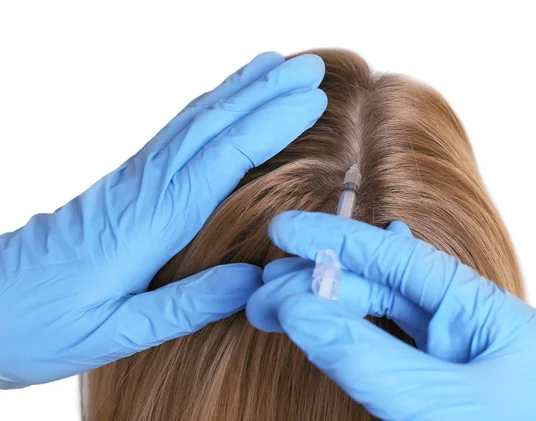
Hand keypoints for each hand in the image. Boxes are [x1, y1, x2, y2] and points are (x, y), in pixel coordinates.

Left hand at [0, 54, 326, 387]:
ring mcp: (134, 179)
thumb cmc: (42, 323)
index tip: (311, 100)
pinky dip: (207, 108)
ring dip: (238, 90)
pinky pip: (176, 133)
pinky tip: (222, 103)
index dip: (271, 125)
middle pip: (214, 126)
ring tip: (273, 68)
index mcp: (153, 222)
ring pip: (195, 121)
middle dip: (265, 93)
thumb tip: (252, 281)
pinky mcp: (125, 182)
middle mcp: (146, 188)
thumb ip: (186, 306)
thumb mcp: (117, 333)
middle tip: (310, 68)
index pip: (225, 157)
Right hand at [247, 211, 535, 420]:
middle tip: (263, 291)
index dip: (339, 240)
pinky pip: (378, 348)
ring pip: (374, 316)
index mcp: (489, 316)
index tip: (285, 230)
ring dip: (321, 310)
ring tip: (272, 309)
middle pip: (381, 286)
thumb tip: (296, 309)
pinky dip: (342, 335)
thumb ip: (366, 357)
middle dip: (319, 282)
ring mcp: (447, 358)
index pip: (403, 259)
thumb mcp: (437, 405)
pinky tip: (320, 316)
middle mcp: (467, 328)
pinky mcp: (427, 388)